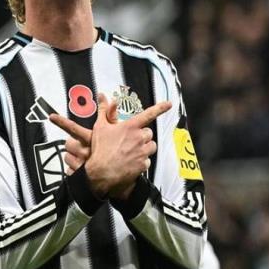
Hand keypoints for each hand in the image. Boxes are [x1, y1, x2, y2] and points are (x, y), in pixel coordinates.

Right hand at [50, 94, 170, 198]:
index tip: (168, 104)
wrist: (100, 172)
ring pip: (151, 146)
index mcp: (130, 127)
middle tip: (131, 140)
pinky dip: (141, 161)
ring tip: (132, 150)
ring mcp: (142, 152)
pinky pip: (147, 160)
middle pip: (149, 133)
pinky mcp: (143, 164)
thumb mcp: (100, 127)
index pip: (148, 114)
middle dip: (142, 135)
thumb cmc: (100, 149)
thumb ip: (104, 110)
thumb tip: (102, 95)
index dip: (160, 108)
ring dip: (145, 147)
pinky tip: (131, 162)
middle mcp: (139, 138)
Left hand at [50, 99, 117, 173]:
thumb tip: (107, 98)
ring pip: (68, 158)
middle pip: (68, 143)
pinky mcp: (79, 177)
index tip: (52, 117)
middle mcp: (85, 151)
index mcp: (92, 139)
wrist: (125, 181)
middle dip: (74, 145)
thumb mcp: (119, 133)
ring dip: (75, 159)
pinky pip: (70, 171)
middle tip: (83, 147)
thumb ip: (110, 115)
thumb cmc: (123, 157)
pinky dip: (76, 171)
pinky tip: (86, 170)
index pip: (73, 128)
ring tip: (86, 160)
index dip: (61, 121)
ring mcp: (82, 165)